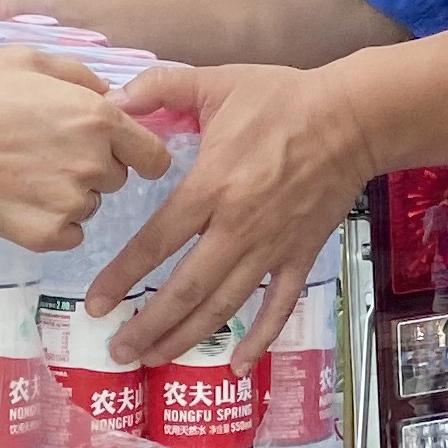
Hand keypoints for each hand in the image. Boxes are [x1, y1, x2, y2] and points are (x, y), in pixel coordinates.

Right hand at [0, 50, 164, 252]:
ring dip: (69, 194)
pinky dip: (51, 223)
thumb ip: (81, 77)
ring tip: (22, 173)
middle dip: (94, 167)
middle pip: (118, 177)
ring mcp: (71, 203)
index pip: (155, 155)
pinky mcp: (45, 236)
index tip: (113, 149)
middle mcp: (95, 163)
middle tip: (45, 152)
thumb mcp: (28, 59)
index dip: (137, 152)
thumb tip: (111, 96)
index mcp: (99, 118)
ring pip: (91, 204)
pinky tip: (18, 200)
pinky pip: (68, 234)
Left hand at [98, 62, 374, 364]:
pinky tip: (235, 366)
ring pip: (224, 305)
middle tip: (119, 352)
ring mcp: (271, 246)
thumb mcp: (217, 81)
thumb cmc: (284, 98)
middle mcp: (236, 227)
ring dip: (187, 337)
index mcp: (210, 186)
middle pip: (185, 289)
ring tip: (154, 360)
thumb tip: (114, 98)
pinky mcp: (300, 255)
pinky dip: (259, 339)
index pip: (155, 242)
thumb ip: (161, 87)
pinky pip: (278, 306)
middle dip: (148, 325)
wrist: (353, 118)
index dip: (121, 277)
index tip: (94, 305)